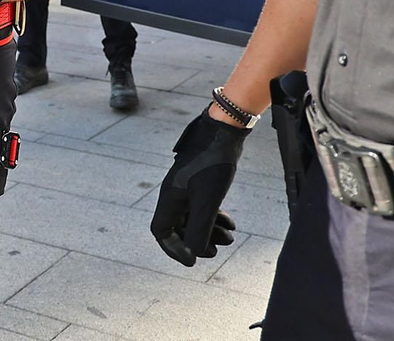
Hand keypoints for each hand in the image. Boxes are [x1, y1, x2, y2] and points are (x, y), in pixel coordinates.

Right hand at [150, 112, 247, 265]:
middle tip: (216, 252)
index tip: (192, 260)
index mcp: (170, 199)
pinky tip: (231, 223)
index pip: (161, 232)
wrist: (222, 133)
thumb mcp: (207, 202)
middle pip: (179, 228)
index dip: (174, 249)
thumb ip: (199, 230)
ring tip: (230, 238)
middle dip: (197, 242)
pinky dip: (214, 218)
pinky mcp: (199, 181)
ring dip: (210, 231)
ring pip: (193, 217)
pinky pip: (202, 206)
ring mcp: (186, 187)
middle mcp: (174, 194)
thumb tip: (195, 254)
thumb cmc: (212, 165)